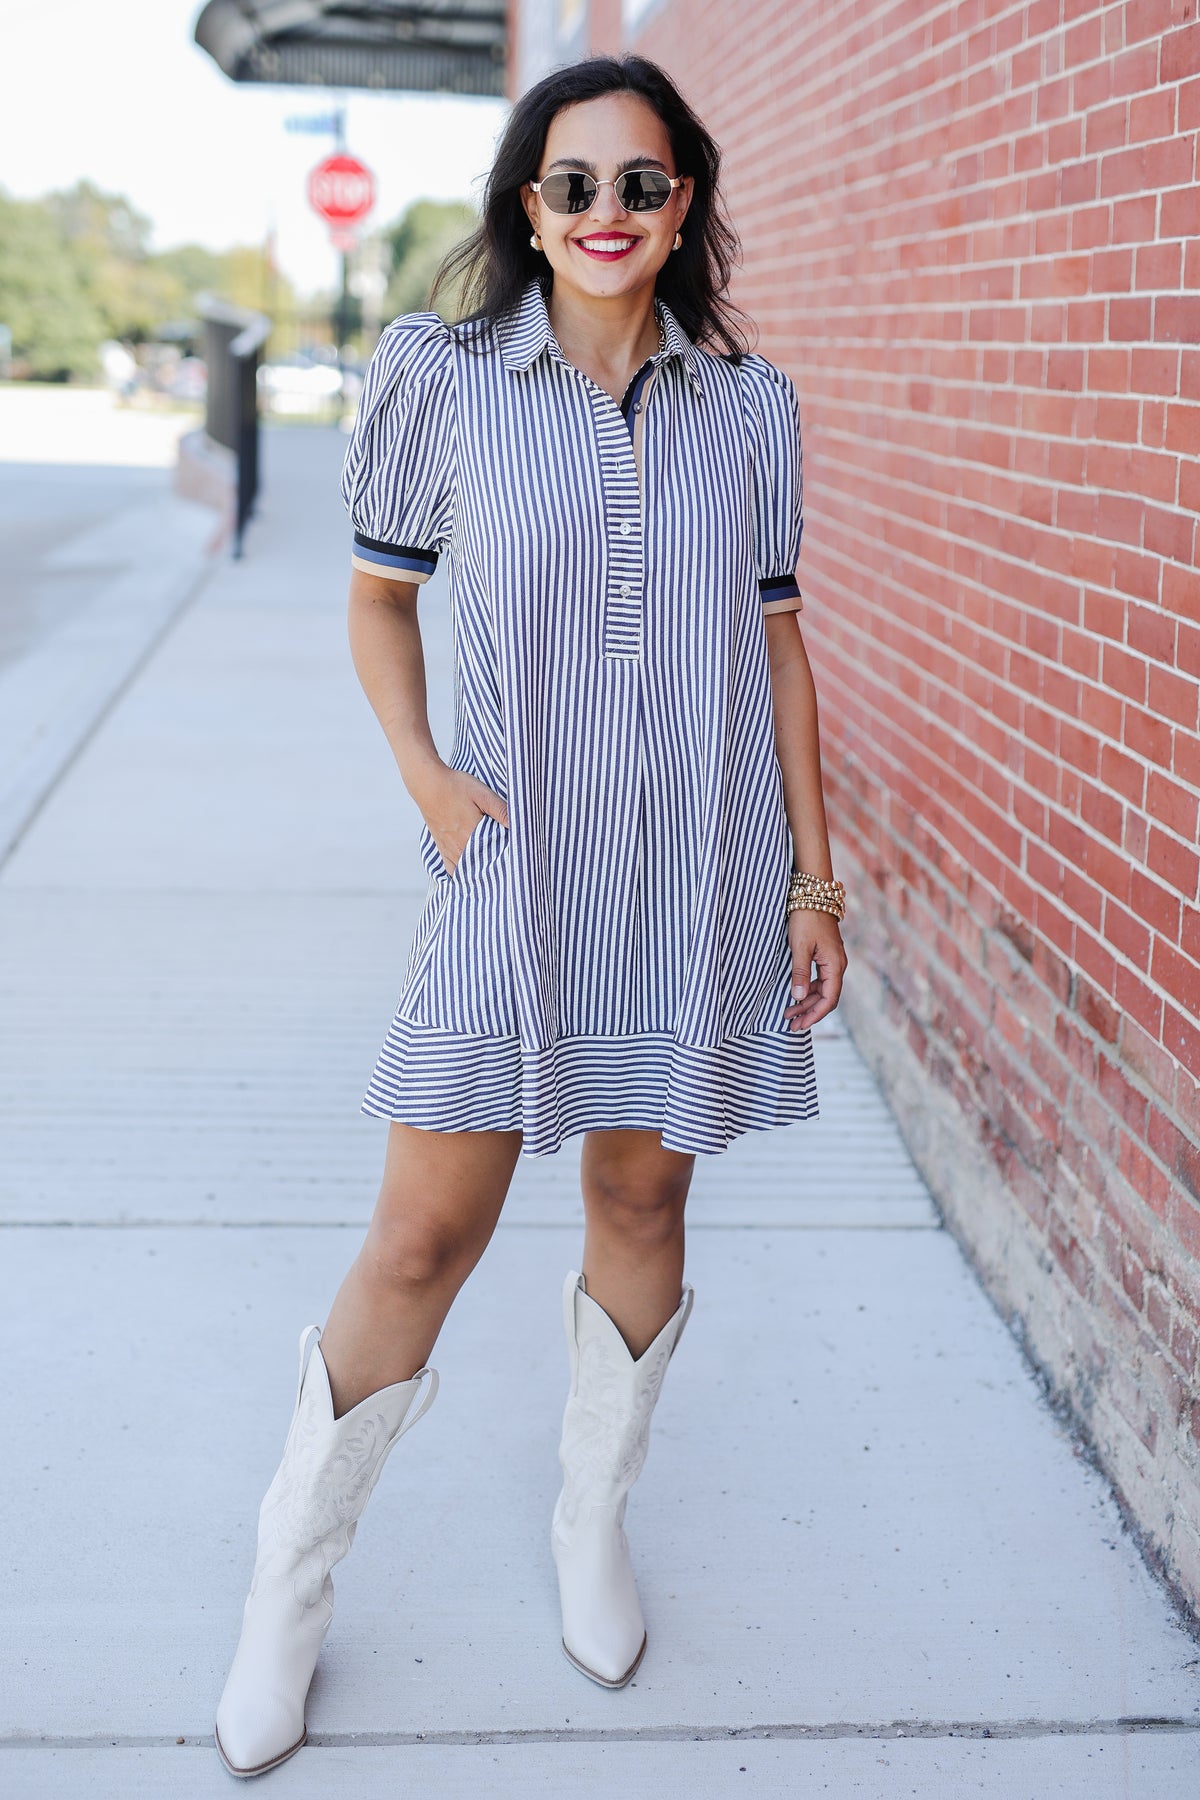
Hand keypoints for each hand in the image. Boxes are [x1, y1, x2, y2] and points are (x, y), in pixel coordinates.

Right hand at [416, 765, 509, 874]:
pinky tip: (469, 874)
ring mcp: (449, 849)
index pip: (495, 856)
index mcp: (472, 835)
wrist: (428, 784)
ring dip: (479, 872)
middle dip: (495, 867)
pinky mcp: (441, 847)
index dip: (507, 859)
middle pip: (482, 866)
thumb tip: (518, 825)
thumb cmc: (455, 786)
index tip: (516, 858)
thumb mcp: (483, 794)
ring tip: (491, 872)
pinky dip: (461, 873)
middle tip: (506, 866)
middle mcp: (460, 846)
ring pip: (467, 870)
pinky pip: (451, 868)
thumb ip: (501, 810)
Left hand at [784, 909, 847, 1029]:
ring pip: (821, 989)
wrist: (813, 894)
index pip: (828, 999)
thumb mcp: (800, 946)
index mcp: (835, 965)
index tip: (800, 1024)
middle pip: (825, 997)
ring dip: (806, 1002)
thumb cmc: (806, 918)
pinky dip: (807, 989)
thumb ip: (799, 972)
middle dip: (808, 1012)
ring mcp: (832, 961)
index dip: (814, 1014)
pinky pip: (818, 980)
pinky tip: (795, 995)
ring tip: (788, 1013)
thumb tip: (797, 997)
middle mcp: (837, 966)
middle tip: (790, 1024)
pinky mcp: (825, 956)